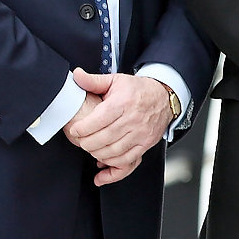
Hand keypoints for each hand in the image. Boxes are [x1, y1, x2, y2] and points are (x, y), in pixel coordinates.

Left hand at [65, 69, 175, 185]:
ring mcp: (141, 133)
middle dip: (86, 143)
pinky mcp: (146, 143)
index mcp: (123, 102)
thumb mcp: (116, 80)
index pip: (98, 120)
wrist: (164, 97)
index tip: (74, 130)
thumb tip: (76, 75)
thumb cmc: (138, 90)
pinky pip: (127, 160)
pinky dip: (112, 164)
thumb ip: (93, 80)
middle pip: (103, 138)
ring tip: (90, 148)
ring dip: (97, 153)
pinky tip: (103, 160)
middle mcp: (133, 119)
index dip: (82, 129)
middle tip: (80, 141)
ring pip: (113, 151)